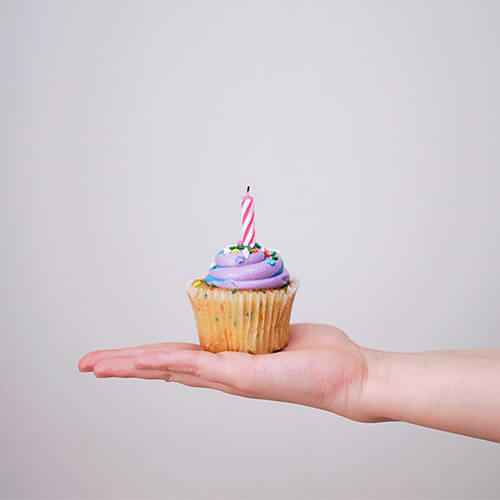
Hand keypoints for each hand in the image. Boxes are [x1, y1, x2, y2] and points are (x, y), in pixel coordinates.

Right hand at [78, 323, 375, 421]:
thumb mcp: (280, 330)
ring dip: (132, 365)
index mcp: (230, 361)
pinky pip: (197, 365)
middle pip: (164, 366)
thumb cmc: (321, 356)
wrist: (350, 376)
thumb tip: (250, 310)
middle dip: (124, 365)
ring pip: (171, 368)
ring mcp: (230, 377)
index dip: (147, 357)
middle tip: (89, 364)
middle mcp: (224, 374)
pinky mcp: (243, 376)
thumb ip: (259, 324)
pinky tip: (138, 361)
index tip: (122, 355)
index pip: (179, 357)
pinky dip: (165, 362)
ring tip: (98, 365)